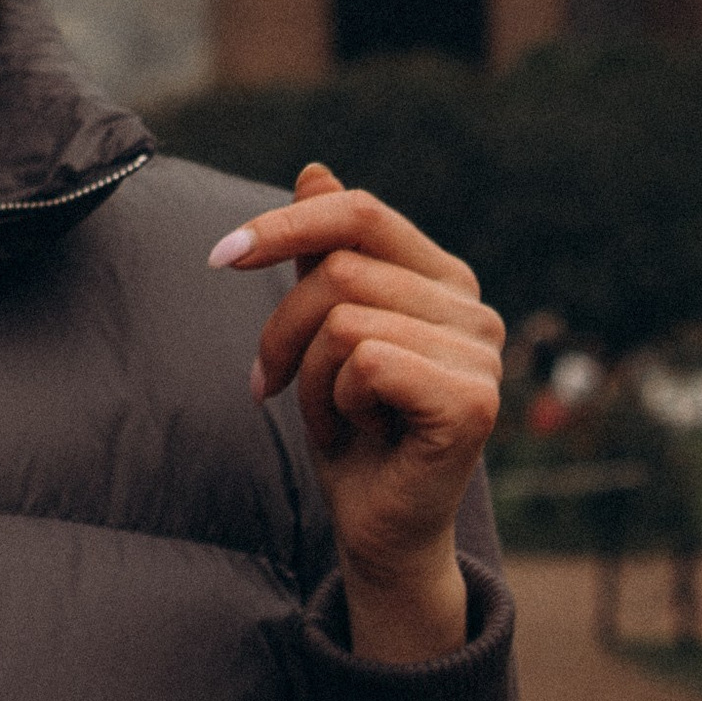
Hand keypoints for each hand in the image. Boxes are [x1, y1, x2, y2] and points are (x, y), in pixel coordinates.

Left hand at [213, 163, 502, 661]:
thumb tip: (316, 170)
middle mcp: (474, 308)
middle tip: (276, 387)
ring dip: (311, 379)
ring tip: (335, 418)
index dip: (285, 223)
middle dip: (283, 331)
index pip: (361, 213)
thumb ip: (325, 256)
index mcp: (443, 279)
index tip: (219, 256)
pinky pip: (366, 362)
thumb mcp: (322, 334)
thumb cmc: (352, 432)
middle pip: (340, 270)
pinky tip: (362, 434)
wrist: (378, 530)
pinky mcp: (472, 403)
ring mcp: (482, 356)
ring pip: (344, 320)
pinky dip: (338, 404)